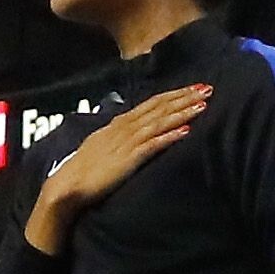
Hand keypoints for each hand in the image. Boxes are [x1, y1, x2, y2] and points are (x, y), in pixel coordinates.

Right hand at [27, 83, 211, 252]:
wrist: (67, 185)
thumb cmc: (85, 169)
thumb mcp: (103, 144)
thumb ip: (120, 135)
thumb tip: (134, 129)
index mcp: (119, 123)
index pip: (150, 104)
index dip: (172, 95)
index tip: (192, 88)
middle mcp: (124, 128)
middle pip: (158, 108)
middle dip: (183, 97)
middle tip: (206, 88)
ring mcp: (126, 143)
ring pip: (158, 122)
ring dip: (181, 113)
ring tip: (202, 105)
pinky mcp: (128, 160)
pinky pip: (151, 145)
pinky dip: (168, 137)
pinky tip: (185, 131)